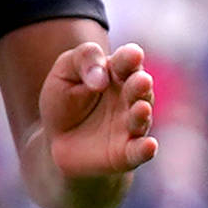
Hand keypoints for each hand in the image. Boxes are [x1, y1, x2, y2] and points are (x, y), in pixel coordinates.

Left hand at [35, 39, 160, 196]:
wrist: (57, 141)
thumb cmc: (65, 100)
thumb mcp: (65, 71)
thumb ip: (83, 61)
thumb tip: (101, 78)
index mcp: (118, 72)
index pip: (127, 60)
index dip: (130, 57)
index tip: (132, 55)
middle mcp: (131, 97)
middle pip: (139, 87)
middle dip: (141, 84)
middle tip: (141, 80)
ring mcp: (131, 125)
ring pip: (141, 118)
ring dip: (142, 113)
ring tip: (141, 108)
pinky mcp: (126, 152)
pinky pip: (139, 151)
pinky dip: (146, 149)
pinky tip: (149, 145)